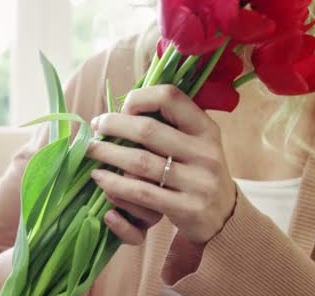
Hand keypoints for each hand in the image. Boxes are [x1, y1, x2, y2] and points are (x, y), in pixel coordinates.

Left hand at [88, 85, 236, 243]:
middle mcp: (205, 152)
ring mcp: (198, 182)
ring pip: (140, 162)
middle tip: (95, 128)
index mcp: (205, 129)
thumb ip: (167, 125)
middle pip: (148, 130)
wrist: (223, 216)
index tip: (121, 108)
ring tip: (90, 151)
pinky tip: (99, 177)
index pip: (170, 97)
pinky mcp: (188, 208)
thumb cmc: (194, 172)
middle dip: (113, 125)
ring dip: (108, 154)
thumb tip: (121, 108)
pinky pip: (141, 193)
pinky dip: (115, 184)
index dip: (139, 98)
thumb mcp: (193, 143)